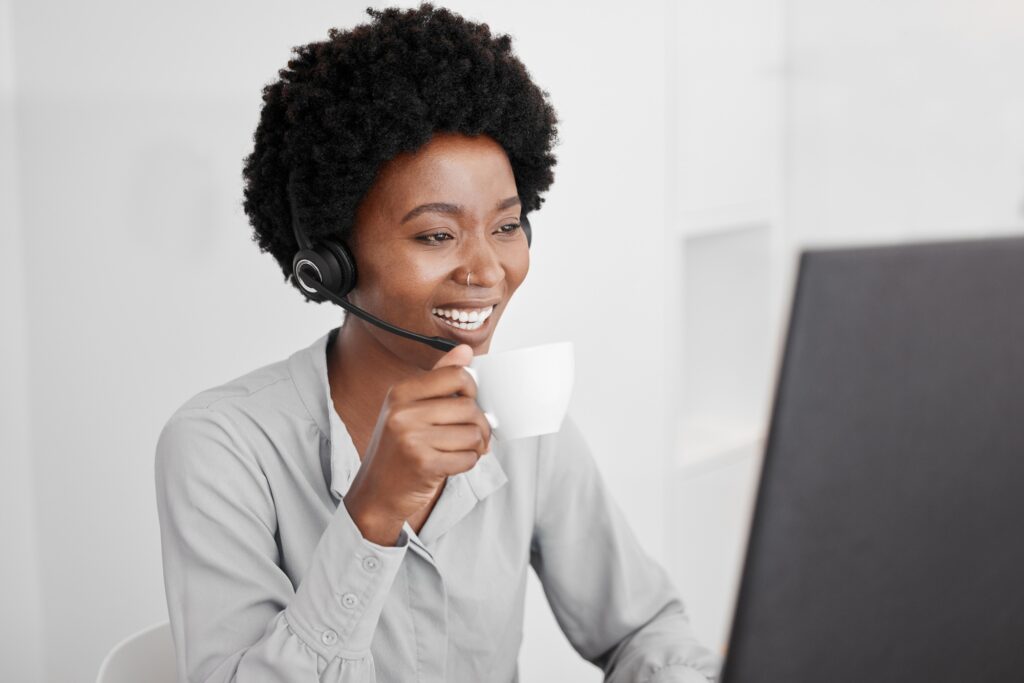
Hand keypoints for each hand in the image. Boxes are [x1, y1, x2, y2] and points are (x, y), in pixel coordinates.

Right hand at [342, 344, 491, 545]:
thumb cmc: (397, 449)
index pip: (456, 375)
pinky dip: (467, 463)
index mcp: (401, 392)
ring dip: (475, 446)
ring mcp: (412, 439)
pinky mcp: (423, 465)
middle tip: (473, 436)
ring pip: (473, 433)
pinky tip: (452, 464)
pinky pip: (468, 458)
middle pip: (469, 406)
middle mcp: (403, 412)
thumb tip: (466, 351)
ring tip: (460, 450)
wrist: (374, 494)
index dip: (473, 389)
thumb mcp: (408, 408)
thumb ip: (439, 379)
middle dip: (480, 424)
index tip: (470, 401)